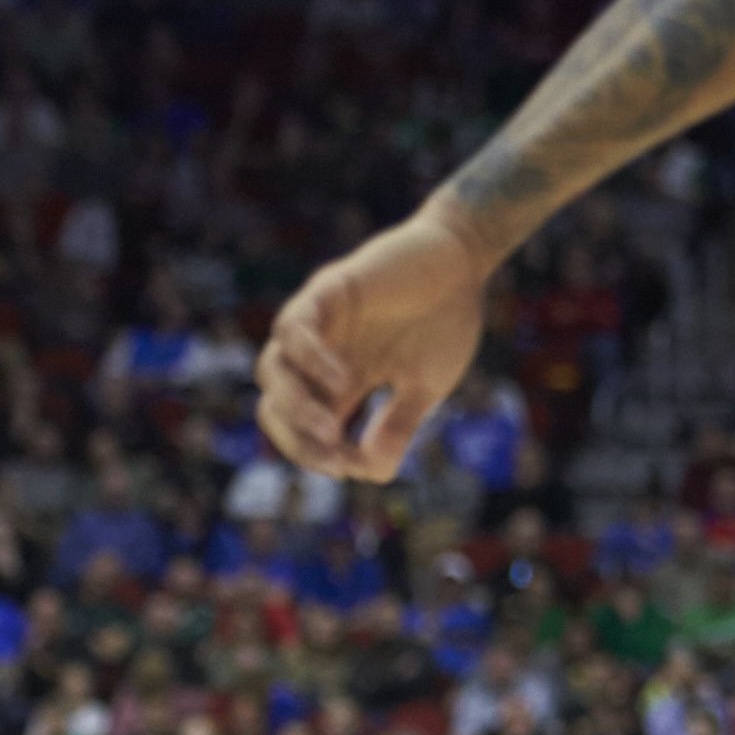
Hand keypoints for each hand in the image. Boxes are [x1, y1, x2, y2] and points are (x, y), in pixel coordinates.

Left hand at [256, 199, 499, 483]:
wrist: (463, 260)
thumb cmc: (445, 321)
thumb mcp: (425, 385)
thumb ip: (398, 426)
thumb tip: (370, 475)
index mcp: (336, 386)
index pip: (302, 431)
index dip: (316, 456)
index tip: (350, 469)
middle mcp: (315, 359)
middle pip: (275, 408)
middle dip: (296, 441)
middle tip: (334, 457)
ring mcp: (315, 325)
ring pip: (271, 372)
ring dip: (294, 408)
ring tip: (331, 430)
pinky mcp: (323, 293)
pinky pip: (292, 329)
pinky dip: (308, 359)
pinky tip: (342, 379)